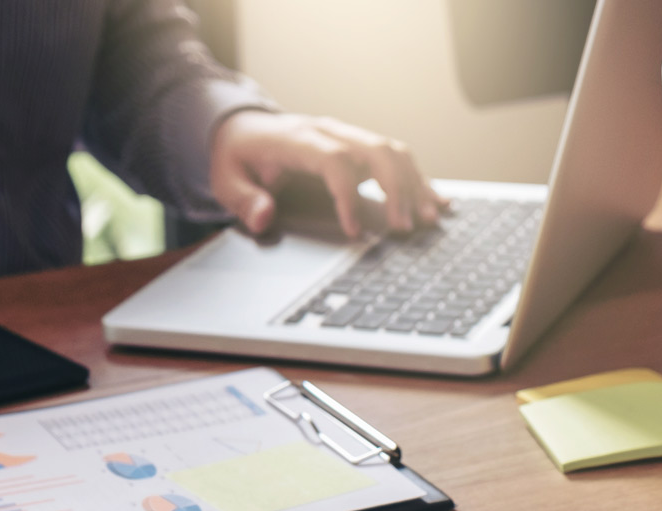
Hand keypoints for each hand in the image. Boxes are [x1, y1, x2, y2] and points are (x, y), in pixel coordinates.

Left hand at [210, 110, 445, 238]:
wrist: (243, 128)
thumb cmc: (238, 157)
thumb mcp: (226, 179)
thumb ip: (243, 200)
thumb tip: (263, 217)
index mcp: (298, 140)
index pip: (334, 162)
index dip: (348, 196)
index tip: (354, 231)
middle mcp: (329, 133)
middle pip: (376, 150)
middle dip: (396, 189)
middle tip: (404, 227)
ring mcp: (347, 137)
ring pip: (392, 152)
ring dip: (414, 184)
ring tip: (428, 219)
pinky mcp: (358, 147)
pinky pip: (395, 157)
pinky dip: (418, 179)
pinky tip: (436, 201)